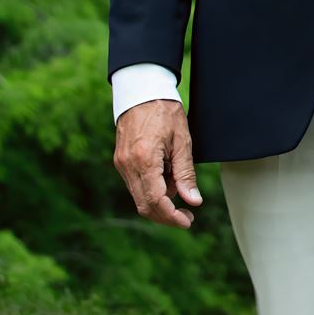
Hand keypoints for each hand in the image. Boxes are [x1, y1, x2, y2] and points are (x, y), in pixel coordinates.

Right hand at [114, 99, 202, 228]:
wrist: (142, 93)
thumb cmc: (166, 113)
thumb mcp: (183, 142)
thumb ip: (185, 174)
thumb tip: (193, 201)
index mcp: (144, 160)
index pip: (155, 201)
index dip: (171, 216)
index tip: (187, 221)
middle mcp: (127, 166)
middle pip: (144, 205)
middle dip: (166, 215)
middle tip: (188, 216)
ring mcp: (121, 165)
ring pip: (139, 197)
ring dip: (160, 201)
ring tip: (179, 184)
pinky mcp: (121, 162)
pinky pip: (136, 185)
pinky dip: (153, 188)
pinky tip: (168, 177)